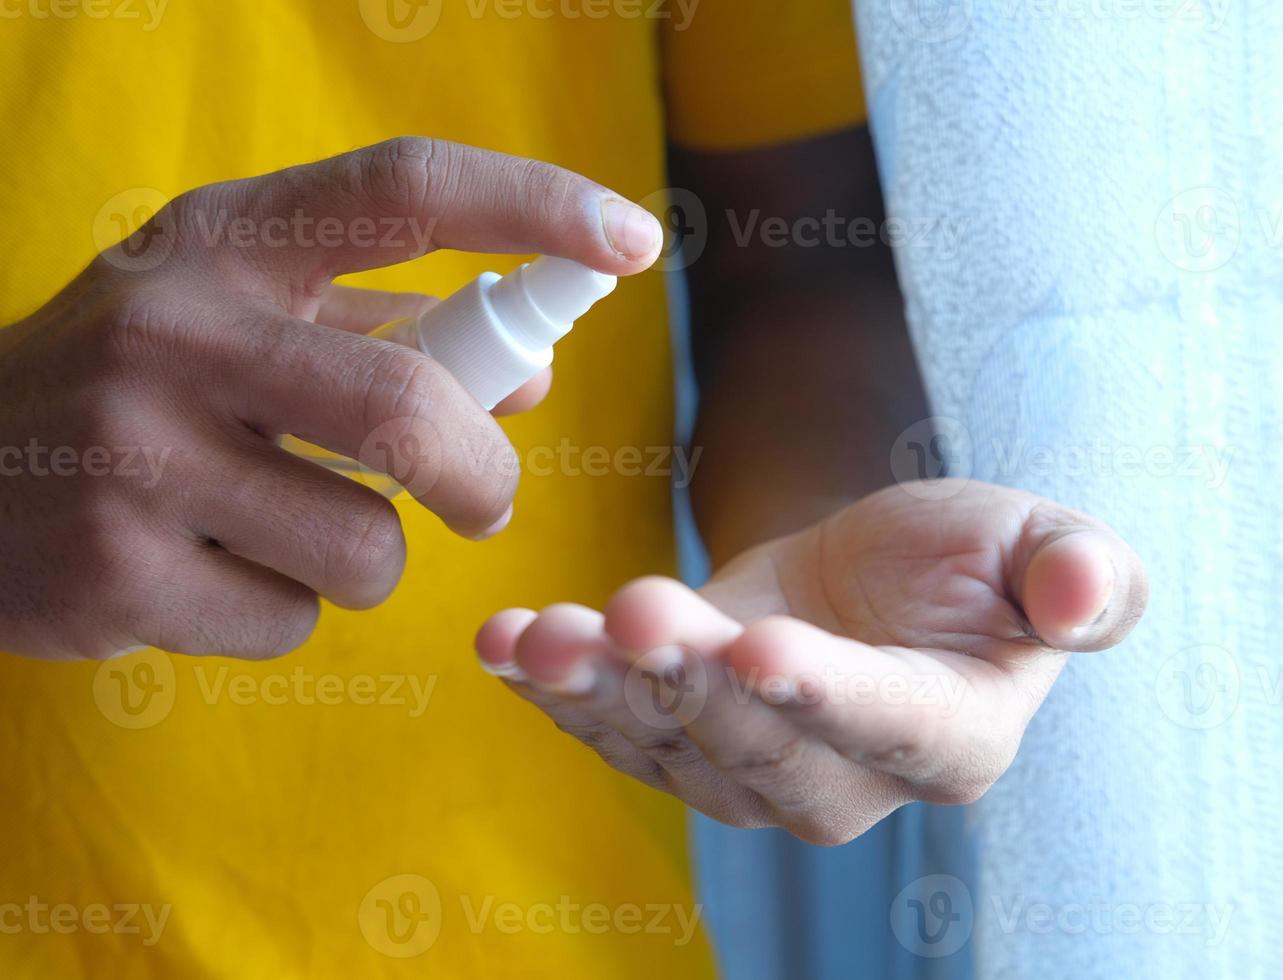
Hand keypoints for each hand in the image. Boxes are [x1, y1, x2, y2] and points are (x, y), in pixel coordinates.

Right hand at [0, 137, 662, 660]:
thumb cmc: (138, 387)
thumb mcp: (244, 318)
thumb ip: (388, 333)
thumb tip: (534, 378)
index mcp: (220, 241)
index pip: (402, 188)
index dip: (533, 206)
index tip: (634, 240)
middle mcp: (171, 332)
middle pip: (411, 410)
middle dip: (483, 477)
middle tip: (483, 500)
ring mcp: (130, 457)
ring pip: (367, 546)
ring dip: (366, 557)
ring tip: (283, 527)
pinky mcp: (113, 576)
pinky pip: (292, 620)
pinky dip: (286, 610)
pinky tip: (208, 572)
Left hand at [476, 480, 1146, 844]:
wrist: (870, 571)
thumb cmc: (964, 558)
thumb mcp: (1035, 543)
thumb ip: (1081, 573)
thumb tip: (1086, 596)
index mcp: (949, 735)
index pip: (888, 726)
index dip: (824, 692)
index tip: (761, 647)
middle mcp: (845, 778)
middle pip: (761, 746)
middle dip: (692, 684)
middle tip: (636, 613)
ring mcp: (749, 770)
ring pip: (669, 745)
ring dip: (599, 694)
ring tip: (539, 639)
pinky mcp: (675, 738)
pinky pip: (610, 725)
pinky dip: (551, 688)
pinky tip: (499, 644)